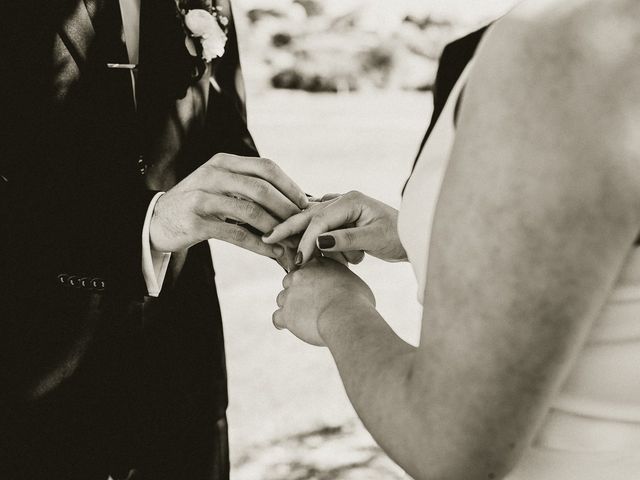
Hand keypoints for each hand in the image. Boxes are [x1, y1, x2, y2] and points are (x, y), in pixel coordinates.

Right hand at [150, 153, 307, 258]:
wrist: (157, 220)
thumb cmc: (200, 204)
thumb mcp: (221, 186)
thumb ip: (250, 188)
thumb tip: (295, 199)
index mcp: (224, 162)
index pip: (266, 167)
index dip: (289, 185)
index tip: (305, 204)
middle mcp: (213, 174)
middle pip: (261, 188)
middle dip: (287, 209)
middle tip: (302, 226)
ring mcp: (202, 197)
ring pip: (251, 211)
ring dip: (276, 229)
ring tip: (292, 242)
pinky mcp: (196, 222)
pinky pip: (236, 234)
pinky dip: (259, 245)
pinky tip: (273, 253)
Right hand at [263, 191, 406, 265]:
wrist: (413, 236)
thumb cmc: (399, 236)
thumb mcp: (374, 238)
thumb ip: (346, 239)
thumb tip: (318, 241)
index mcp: (351, 201)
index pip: (319, 220)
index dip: (306, 240)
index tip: (299, 260)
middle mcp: (344, 201)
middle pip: (309, 214)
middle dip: (289, 228)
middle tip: (268, 239)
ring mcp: (343, 208)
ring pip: (313, 220)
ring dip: (301, 234)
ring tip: (280, 243)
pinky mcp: (343, 218)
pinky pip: (321, 225)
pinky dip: (311, 235)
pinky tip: (300, 244)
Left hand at [273, 257, 375, 345]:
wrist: (347, 316)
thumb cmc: (358, 303)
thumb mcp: (355, 283)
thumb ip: (343, 282)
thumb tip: (346, 290)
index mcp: (320, 264)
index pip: (308, 266)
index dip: (311, 278)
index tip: (317, 288)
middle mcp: (302, 274)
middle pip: (290, 280)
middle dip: (297, 291)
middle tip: (310, 304)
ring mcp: (291, 293)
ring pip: (282, 298)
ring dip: (290, 307)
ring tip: (303, 318)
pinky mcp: (286, 313)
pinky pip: (277, 317)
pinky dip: (282, 323)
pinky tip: (287, 326)